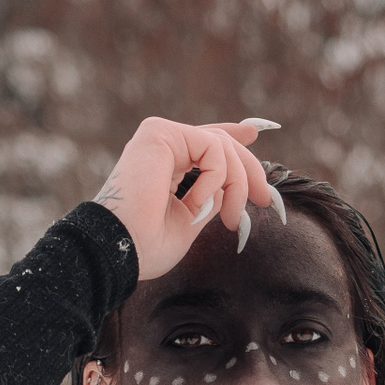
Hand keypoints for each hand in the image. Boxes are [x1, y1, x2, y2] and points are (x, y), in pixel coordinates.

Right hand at [93, 116, 280, 279]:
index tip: (254, 134)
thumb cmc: (146, 247)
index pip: (204, 142)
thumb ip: (211, 198)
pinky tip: (198, 202)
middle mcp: (160, 146)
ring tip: (230, 218)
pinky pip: (211, 147)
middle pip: (220, 142)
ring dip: (236, 184)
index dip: (231, 135)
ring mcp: (158, 137)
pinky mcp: (159, 133)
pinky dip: (216, 178)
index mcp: (164, 164)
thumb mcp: (190, 221)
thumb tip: (233, 185)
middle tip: (264, 200)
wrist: (120, 251)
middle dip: (249, 170)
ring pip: (221, 145)